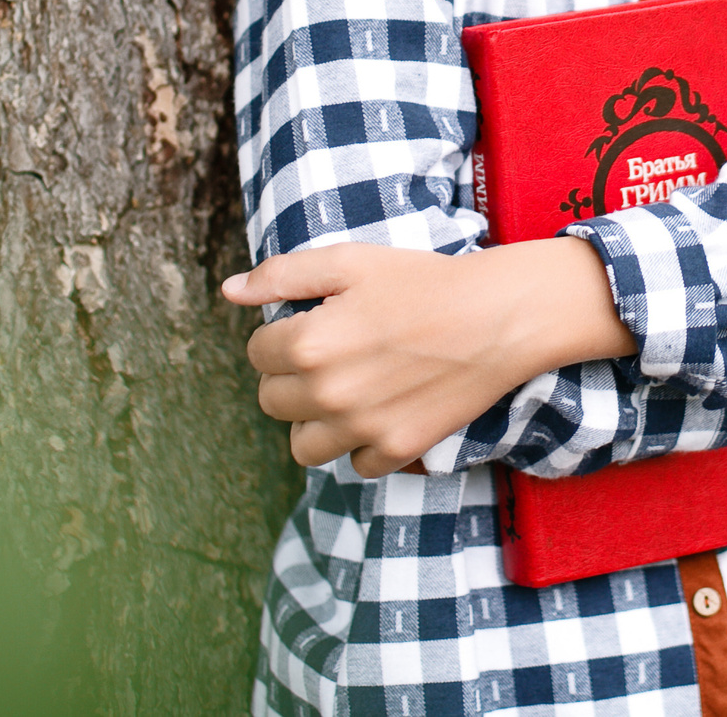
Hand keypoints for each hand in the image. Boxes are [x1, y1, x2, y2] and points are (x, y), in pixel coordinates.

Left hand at [221, 239, 633, 475]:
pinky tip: (382, 410)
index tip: (313, 322)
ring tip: (346, 390)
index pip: (257, 353)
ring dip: (315, 421)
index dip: (280, 334)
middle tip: (331, 352)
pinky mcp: (397, 449)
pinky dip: (361, 444)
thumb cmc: (423, 280)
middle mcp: (328, 394)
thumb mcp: (350, 261)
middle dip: (290, 377)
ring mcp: (362, 428)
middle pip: (272, 401)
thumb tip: (228, 292)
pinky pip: (355, 465)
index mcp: (309, 344)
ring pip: (303, 447)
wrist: (498, 315)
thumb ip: (282, 276)